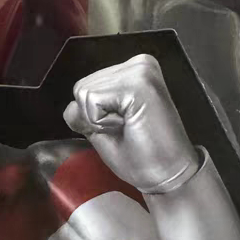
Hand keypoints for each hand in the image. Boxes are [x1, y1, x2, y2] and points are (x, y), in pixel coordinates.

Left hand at [63, 54, 199, 193]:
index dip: (94, 116)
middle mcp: (139, 63)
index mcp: (133, 70)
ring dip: (100, 120)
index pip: (85, 86)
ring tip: (130, 127)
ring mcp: (140, 71)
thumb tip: (71, 107)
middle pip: (81, 87)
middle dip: (95, 116)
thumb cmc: (141, 155)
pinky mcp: (139, 84)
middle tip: (128, 128)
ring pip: (84, 93)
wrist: (168, 176)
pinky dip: (102, 121)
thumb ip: (84, 111)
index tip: (124, 126)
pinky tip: (129, 125)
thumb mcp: (102, 127)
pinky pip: (92, 101)